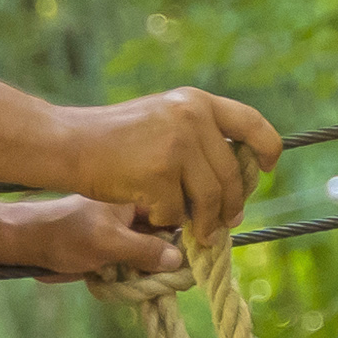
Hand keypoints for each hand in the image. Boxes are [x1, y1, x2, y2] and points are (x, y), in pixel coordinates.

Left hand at [5, 195, 187, 290]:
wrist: (27, 245)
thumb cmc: (65, 235)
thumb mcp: (109, 242)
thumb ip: (144, 250)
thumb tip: (179, 260)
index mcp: (134, 198)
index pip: (172, 211)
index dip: (187, 232)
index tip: (199, 256)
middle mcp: (132, 214)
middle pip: (164, 235)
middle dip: (172, 256)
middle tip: (183, 280)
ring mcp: (122, 234)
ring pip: (151, 253)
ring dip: (155, 270)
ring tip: (166, 286)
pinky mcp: (112, 251)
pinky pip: (135, 264)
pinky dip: (140, 275)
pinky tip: (147, 287)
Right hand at [53, 84, 280, 244]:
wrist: (70, 143)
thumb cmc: (115, 140)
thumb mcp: (163, 119)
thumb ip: (198, 137)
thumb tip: (239, 177)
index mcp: (196, 102)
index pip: (252, 123)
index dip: (268, 148)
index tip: (267, 168)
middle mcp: (192, 117)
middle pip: (230, 175)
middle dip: (231, 206)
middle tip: (226, 224)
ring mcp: (177, 144)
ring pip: (210, 198)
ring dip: (205, 223)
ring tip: (199, 234)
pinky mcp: (160, 173)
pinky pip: (178, 211)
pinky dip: (167, 220)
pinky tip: (152, 214)